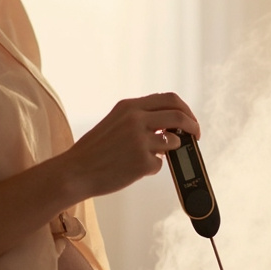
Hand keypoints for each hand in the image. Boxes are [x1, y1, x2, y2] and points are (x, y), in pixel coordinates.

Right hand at [62, 92, 200, 198]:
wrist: (75, 171)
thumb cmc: (94, 150)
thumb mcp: (115, 122)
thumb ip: (140, 118)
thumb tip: (169, 124)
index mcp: (129, 106)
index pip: (170, 98)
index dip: (185, 109)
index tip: (189, 120)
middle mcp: (136, 119)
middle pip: (179, 116)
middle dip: (193, 126)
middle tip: (195, 136)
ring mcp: (140, 140)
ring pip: (173, 142)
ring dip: (169, 150)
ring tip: (149, 157)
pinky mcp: (142, 161)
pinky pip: (159, 164)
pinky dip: (151, 167)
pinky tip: (133, 169)